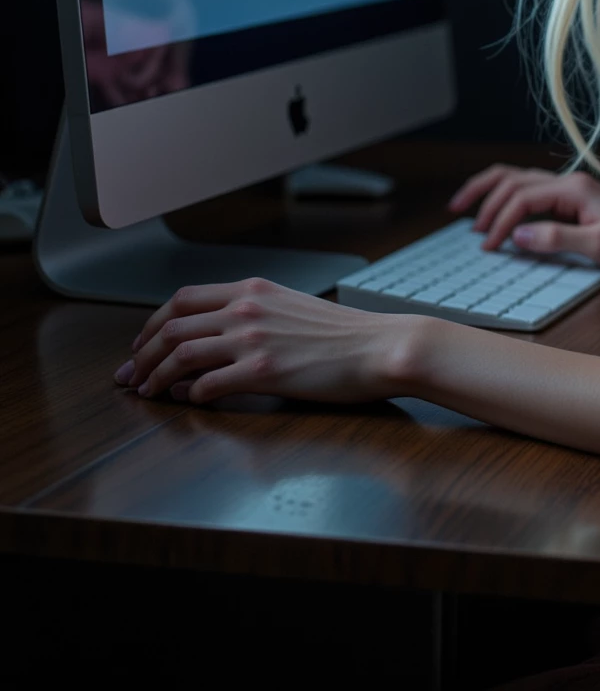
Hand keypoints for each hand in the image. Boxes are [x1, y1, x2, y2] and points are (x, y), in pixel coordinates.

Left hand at [113, 278, 406, 405]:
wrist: (378, 346)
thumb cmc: (343, 334)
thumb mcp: (291, 308)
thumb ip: (253, 316)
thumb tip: (219, 340)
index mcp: (252, 290)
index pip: (183, 299)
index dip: (152, 323)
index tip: (140, 343)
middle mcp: (246, 308)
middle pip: (172, 326)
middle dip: (141, 353)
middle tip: (128, 374)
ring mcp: (253, 339)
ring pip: (182, 354)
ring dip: (155, 376)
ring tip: (146, 393)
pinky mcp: (263, 371)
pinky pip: (208, 384)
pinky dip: (190, 395)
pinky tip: (189, 402)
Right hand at [447, 165, 599, 275]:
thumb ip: (557, 240)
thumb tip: (518, 235)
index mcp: (573, 189)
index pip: (522, 197)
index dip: (500, 221)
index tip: (488, 247)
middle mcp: (569, 182)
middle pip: (513, 178)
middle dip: (483, 196)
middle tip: (459, 217)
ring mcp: (571, 189)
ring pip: (520, 178)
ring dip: (492, 190)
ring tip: (466, 207)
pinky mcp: (574, 200)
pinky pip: (532, 190)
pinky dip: (509, 196)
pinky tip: (499, 210)